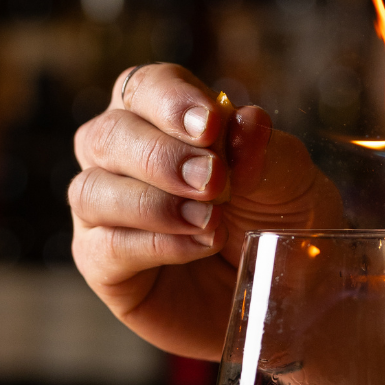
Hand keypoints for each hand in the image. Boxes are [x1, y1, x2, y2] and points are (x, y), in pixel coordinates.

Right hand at [70, 64, 343, 359]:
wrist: (285, 296)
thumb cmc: (280, 227)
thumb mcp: (293, 184)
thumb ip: (268, 153)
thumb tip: (247, 121)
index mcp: (162, 121)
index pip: (144, 87)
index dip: (170, 100)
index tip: (210, 125)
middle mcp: (121, 161)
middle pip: (107, 135)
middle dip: (162, 156)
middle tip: (215, 182)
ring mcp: (106, 215)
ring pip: (91, 191)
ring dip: (155, 203)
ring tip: (211, 221)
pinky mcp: (105, 267)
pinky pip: (107, 247)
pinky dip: (157, 244)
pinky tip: (200, 246)